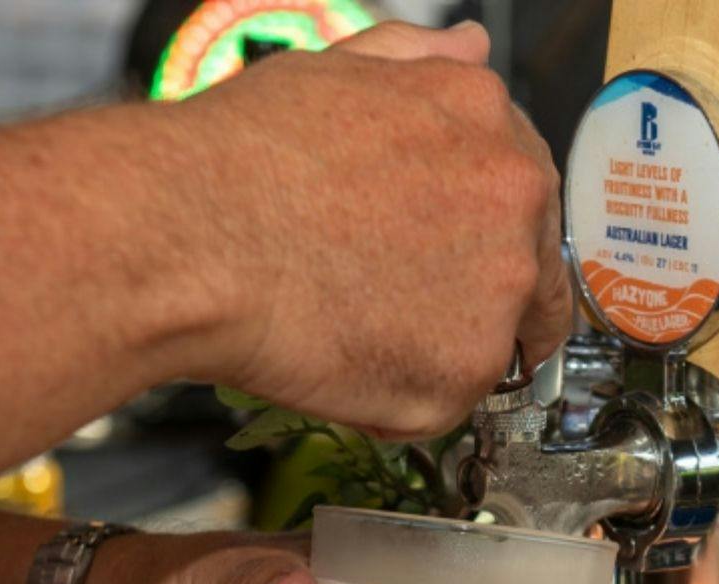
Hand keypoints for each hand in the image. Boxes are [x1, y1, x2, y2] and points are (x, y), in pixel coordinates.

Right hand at [172, 21, 569, 439]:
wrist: (190, 238)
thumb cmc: (243, 159)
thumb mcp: (339, 70)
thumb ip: (421, 63)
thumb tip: (470, 47)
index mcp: (489, 126)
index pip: (529, 196)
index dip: (485, 233)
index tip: (453, 257)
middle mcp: (514, 205)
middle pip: (527, 276)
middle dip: (473, 299)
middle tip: (398, 310)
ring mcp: (497, 295)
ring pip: (485, 344)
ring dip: (432, 349)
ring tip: (348, 328)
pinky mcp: (462, 373)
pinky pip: (441, 402)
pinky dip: (397, 401)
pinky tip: (338, 364)